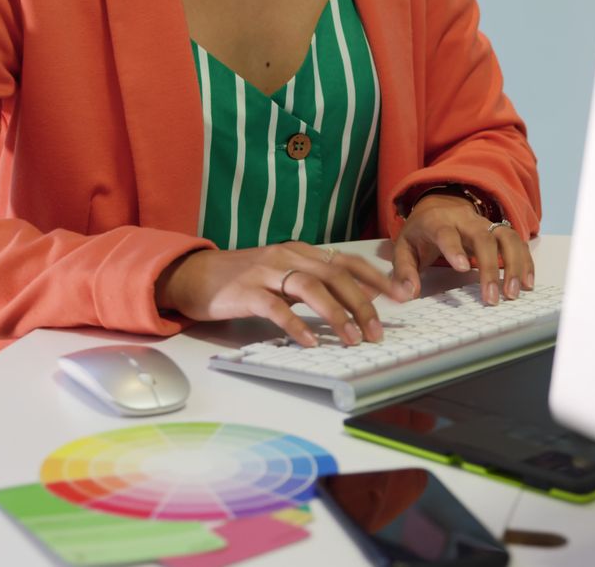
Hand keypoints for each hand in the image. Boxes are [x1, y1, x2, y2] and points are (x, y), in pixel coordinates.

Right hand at [155, 242, 410, 346]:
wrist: (192, 275)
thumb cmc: (242, 279)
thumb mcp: (284, 274)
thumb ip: (316, 282)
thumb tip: (359, 298)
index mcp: (300, 252)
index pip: (347, 261)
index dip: (377, 278)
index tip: (402, 296)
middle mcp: (287, 256)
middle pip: (335, 275)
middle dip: (362, 304)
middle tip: (379, 331)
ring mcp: (265, 272)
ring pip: (310, 287)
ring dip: (336, 314)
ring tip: (352, 339)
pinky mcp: (244, 292)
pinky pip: (275, 308)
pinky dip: (296, 325)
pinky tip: (310, 342)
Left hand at [392, 194, 534, 304]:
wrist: (437, 207)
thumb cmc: (421, 232)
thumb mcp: (403, 248)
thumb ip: (404, 272)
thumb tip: (408, 294)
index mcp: (437, 222)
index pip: (447, 232)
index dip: (455, 249)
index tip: (462, 268)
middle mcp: (465, 220)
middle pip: (483, 238)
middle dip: (490, 268)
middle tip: (492, 297)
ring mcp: (485, 224)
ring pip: (506, 237)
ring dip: (514, 264)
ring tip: (514, 292)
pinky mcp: (498, 231)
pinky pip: (517, 242)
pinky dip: (525, 261)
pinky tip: (527, 282)